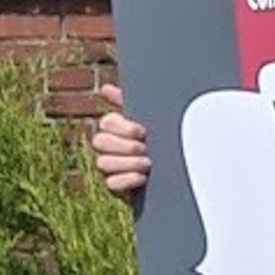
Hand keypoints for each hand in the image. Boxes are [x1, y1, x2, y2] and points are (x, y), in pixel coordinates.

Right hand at [91, 81, 150, 202]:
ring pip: (102, 162)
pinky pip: (110, 183)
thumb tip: (105, 89)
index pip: (107, 122)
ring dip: (126, 163)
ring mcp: (110, 166)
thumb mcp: (152, 120)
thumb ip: (131, 103)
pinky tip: (142, 177)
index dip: (123, 127)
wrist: (176, 171)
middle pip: (99, 142)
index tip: (142, 131)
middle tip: (144, 148)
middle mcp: (108, 147)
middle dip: (124, 145)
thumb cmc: (160, 140)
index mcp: (116, 128)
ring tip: (147, 163)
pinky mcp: (115, 186)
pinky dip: (126, 180)